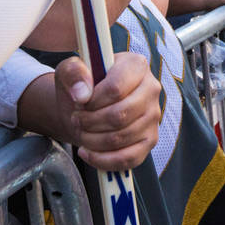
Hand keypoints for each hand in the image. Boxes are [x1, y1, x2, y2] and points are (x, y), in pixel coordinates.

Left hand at [55, 53, 161, 170]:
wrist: (87, 106)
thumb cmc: (82, 85)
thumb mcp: (70, 70)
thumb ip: (73, 72)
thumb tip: (82, 94)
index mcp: (136, 65)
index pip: (116, 88)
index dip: (93, 101)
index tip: (79, 103)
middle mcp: (152, 89)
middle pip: (120, 115)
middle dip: (90, 122)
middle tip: (76, 120)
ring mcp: (154, 116)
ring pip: (122, 138)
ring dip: (93, 140)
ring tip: (81, 132)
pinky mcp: (151, 140)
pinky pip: (129, 158)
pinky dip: (103, 160)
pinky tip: (87, 152)